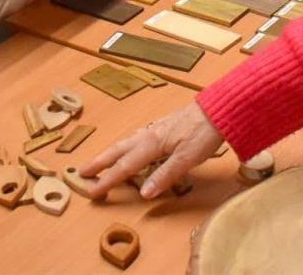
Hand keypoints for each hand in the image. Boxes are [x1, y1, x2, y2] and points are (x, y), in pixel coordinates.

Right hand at [79, 101, 223, 199]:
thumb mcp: (187, 158)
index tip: (92, 191)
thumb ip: (164, 175)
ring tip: (99, 161)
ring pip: (126, 142)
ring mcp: (156, 128)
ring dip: (110, 153)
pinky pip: (136, 138)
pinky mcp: (163, 126)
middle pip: (118, 150)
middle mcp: (149, 134)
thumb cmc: (205, 132)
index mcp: (152, 143)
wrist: (220, 109)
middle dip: (100, 162)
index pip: (125, 166)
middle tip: (82, 172)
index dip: (108, 180)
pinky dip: (125, 146)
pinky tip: (129, 148)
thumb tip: (143, 193)